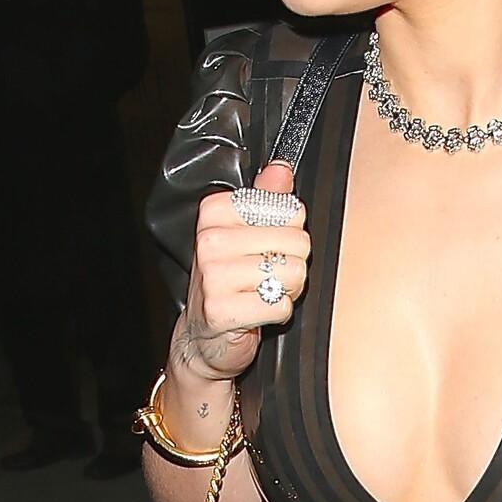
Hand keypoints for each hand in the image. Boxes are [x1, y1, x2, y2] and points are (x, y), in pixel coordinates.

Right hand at [174, 160, 309, 383]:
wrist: (204, 333)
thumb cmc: (228, 278)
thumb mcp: (245, 231)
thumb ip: (266, 198)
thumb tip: (280, 168)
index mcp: (216, 212)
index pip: (291, 210)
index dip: (290, 232)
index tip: (267, 244)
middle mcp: (210, 240)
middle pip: (298, 243)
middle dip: (293, 264)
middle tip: (267, 274)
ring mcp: (213, 275)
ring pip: (293, 273)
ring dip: (287, 289)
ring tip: (262, 292)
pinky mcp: (222, 309)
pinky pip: (281, 305)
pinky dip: (279, 312)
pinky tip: (257, 310)